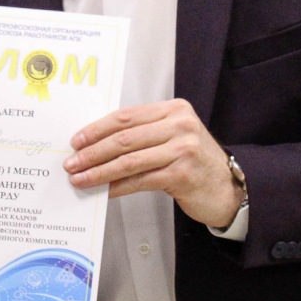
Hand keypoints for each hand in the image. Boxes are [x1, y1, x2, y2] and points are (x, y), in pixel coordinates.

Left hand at [64, 99, 243, 229]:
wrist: (228, 187)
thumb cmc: (195, 161)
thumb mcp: (173, 136)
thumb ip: (143, 133)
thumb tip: (97, 143)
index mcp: (174, 110)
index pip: (126, 116)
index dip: (97, 129)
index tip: (77, 141)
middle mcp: (180, 125)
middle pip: (124, 137)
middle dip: (92, 152)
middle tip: (72, 163)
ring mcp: (182, 149)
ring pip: (129, 160)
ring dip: (99, 171)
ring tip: (81, 178)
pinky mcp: (181, 174)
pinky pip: (140, 180)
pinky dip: (117, 187)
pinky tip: (104, 191)